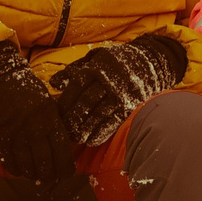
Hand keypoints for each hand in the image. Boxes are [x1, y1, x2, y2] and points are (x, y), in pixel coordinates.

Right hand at [0, 41, 74, 183]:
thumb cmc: (25, 90)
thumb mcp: (48, 101)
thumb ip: (56, 123)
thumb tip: (66, 145)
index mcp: (50, 118)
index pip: (63, 152)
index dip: (66, 168)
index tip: (66, 172)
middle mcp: (34, 129)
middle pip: (46, 165)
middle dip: (50, 175)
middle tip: (51, 177)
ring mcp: (15, 135)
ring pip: (28, 168)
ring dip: (34, 175)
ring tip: (36, 175)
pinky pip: (10, 163)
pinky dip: (17, 170)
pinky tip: (21, 169)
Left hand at [53, 32, 188, 145]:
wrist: (148, 61)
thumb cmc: (114, 61)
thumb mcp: (94, 59)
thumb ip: (73, 70)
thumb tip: (53, 83)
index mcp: (96, 67)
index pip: (76, 86)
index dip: (65, 102)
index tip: (54, 115)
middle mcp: (108, 80)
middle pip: (86, 102)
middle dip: (72, 119)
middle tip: (61, 132)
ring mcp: (121, 93)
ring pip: (99, 114)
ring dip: (85, 129)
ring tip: (74, 139)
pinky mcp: (130, 105)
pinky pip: (114, 121)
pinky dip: (102, 132)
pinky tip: (91, 141)